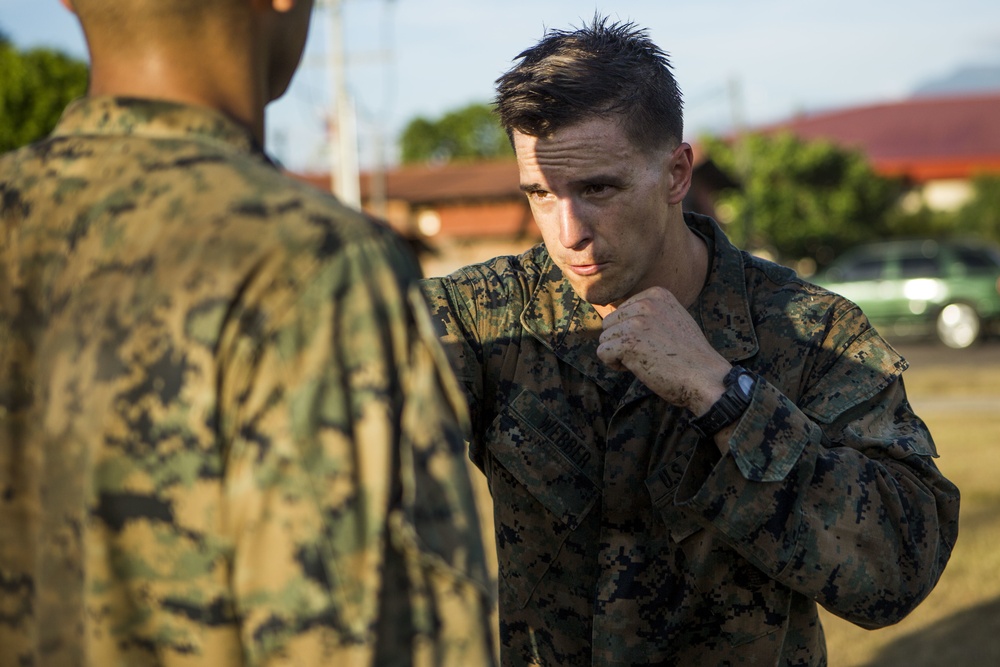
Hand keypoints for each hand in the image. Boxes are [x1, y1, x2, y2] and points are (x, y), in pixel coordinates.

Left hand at [597, 286, 732, 413]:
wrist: (706, 376)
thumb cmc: (689, 355)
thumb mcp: (672, 319)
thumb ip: (648, 313)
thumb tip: (615, 317)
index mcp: (656, 294)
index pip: (620, 311)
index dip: (630, 332)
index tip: (654, 342)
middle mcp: (645, 302)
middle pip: (609, 323)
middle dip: (621, 342)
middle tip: (647, 354)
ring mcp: (636, 322)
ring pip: (604, 338)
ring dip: (618, 354)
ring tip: (645, 360)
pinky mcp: (628, 342)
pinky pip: (602, 353)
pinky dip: (614, 365)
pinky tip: (637, 368)